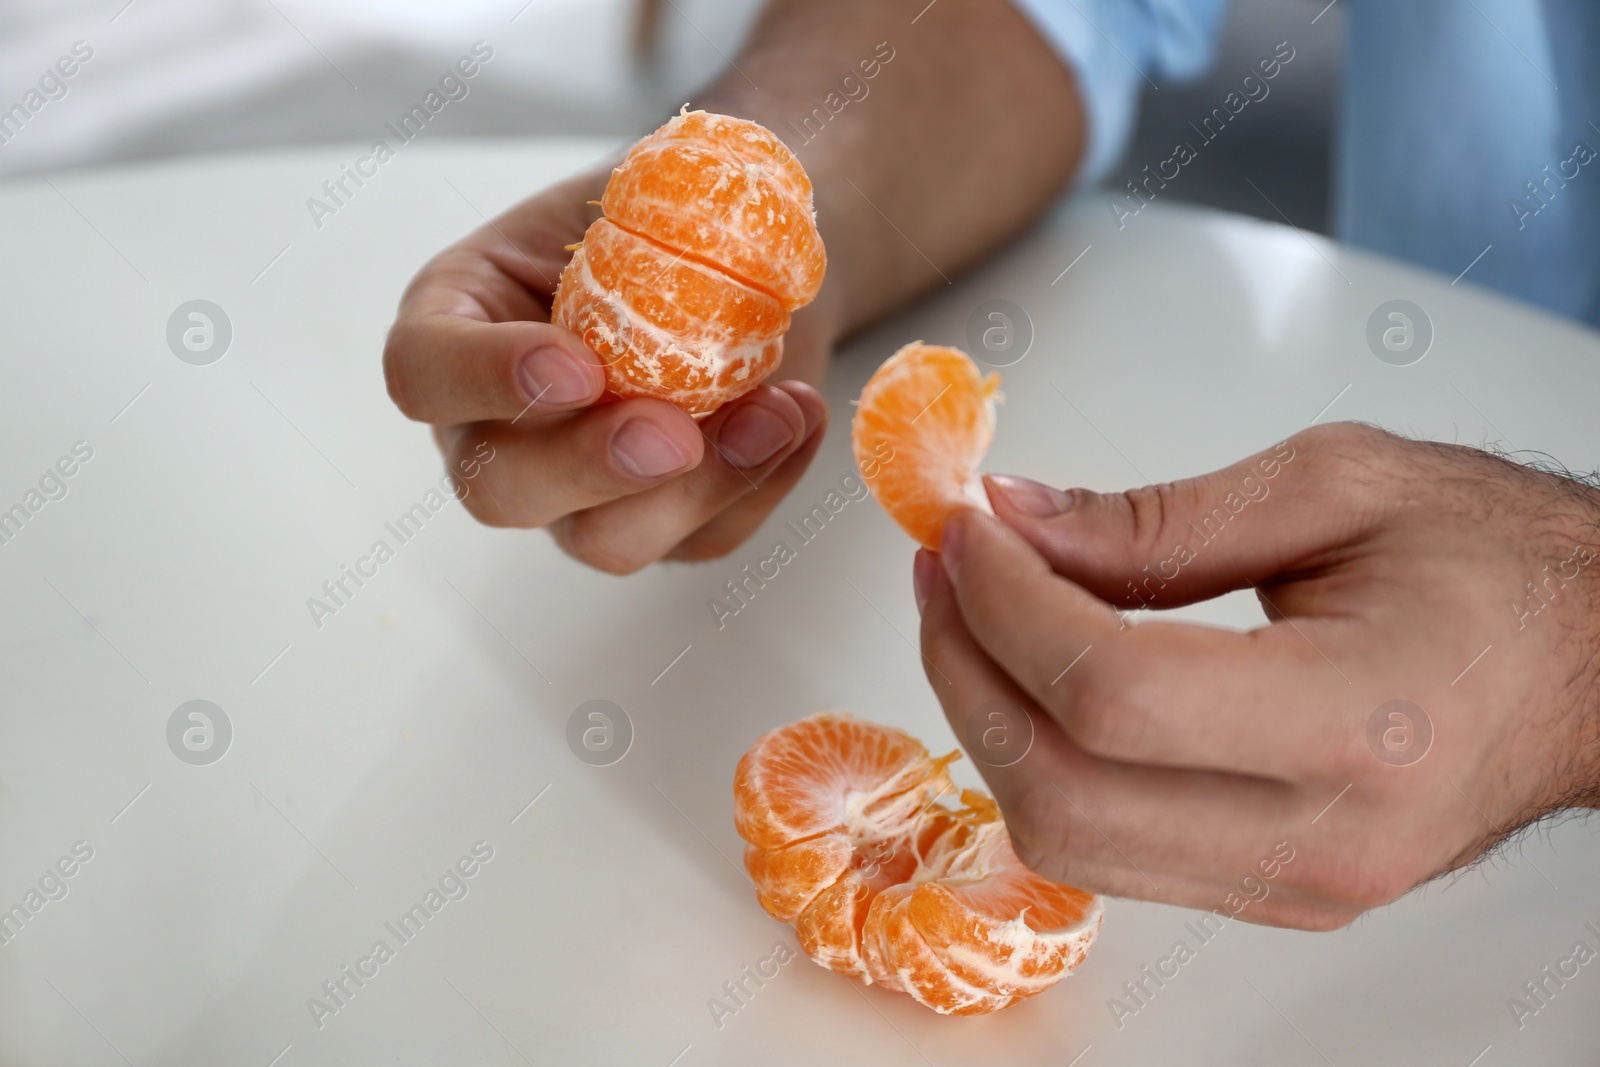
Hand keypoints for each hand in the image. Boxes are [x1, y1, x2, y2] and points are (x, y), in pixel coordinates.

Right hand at [383, 167, 830, 573]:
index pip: (421, 374)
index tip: (576, 366)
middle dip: (591, 467)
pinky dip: (762, 484)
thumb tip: (703, 289)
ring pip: (605, 541)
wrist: (741, 253)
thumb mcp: (634, 194)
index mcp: (457, 325)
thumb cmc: (662, 216)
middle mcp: (498, 427)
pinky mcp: (657, 525)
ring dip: (701, 489)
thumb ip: (639, 237)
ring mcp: (574, 491)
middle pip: (499, 490)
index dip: (485, 382)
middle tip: (674, 432)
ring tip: (777, 414)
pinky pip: (702, 541)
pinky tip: (795, 418)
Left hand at [916, 423, 1599, 928]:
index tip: (965, 532)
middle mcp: (1328, 835)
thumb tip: (1012, 519)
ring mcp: (1301, 884)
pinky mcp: (1275, 891)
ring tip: (974, 612)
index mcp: (1364, 718)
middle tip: (944, 571)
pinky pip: (1110, 849)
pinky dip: (1045, 761)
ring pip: (1069, 840)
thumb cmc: (1497, 562)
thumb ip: (1155, 519)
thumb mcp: (1336, 486)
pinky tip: (1035, 675)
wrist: (1592, 664)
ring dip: (988, 721)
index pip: (1114, 695)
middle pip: (1065, 793)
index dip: (1006, 606)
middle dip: (967, 670)